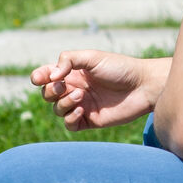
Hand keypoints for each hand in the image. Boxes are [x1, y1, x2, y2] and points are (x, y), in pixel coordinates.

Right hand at [31, 50, 160, 130]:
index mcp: (73, 72)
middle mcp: (75, 88)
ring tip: (81, 96)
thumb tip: (51, 76)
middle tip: (63, 86)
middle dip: (50, 91)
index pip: (46, 76)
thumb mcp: (93, 57)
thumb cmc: (120, 68)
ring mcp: (82, 105)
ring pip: (57, 109)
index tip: (40, 78)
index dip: (38, 77)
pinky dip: (70, 118)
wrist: (143, 86)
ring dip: (64, 103)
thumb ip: (69, 60)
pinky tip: (82, 110)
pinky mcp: (90, 120)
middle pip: (48, 94)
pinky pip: (69, 124)